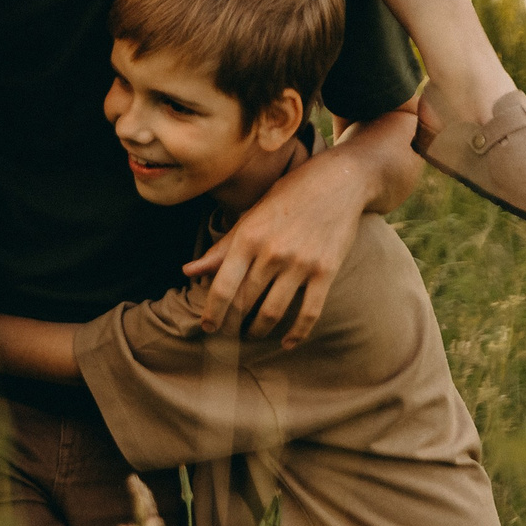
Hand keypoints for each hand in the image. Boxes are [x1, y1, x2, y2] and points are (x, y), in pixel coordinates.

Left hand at [184, 147, 367, 345]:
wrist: (337, 182)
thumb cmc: (287, 197)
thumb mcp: (250, 216)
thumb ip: (221, 248)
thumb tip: (187, 271)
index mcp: (248, 237)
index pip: (223, 285)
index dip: (213, 312)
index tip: (207, 327)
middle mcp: (272, 252)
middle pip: (246, 302)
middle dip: (233, 324)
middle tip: (229, 335)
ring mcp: (301, 263)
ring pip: (273, 311)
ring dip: (259, 330)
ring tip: (252, 335)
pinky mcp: (326, 271)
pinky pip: (309, 312)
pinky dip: (297, 333)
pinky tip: (286, 342)